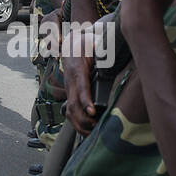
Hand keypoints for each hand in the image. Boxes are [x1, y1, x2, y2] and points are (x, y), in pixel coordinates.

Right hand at [60, 18, 106, 135]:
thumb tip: (107, 49)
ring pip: (69, 111)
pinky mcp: (70, 95)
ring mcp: (69, 90)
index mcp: (77, 70)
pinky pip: (70, 112)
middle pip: (73, 105)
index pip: (80, 87)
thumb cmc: (84, 44)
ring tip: (94, 132)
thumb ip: (101, 47)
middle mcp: (70, 82)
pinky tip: (88, 131)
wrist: (70, 45)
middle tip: (96, 126)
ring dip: (80, 124)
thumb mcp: (93, 43)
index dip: (85, 101)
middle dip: (84, 119)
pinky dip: (78, 124)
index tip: (92, 112)